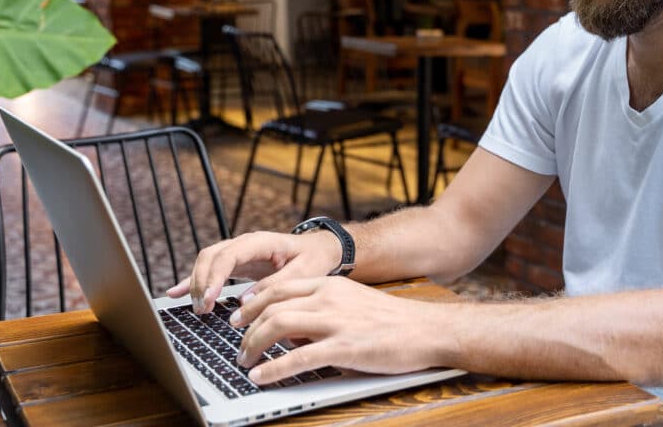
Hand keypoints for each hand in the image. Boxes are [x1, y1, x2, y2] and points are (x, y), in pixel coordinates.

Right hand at [166, 230, 342, 312]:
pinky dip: (192, 281)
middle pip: (211, 256)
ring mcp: (238, 252)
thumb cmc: (314, 258)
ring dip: (198, 284)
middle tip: (203, 309)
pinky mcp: (236, 263)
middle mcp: (245, 243)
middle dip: (202, 282)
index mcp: (262, 242)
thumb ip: (275, 285)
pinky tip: (175, 293)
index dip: (215, 275)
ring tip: (198, 309)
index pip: (229, 254)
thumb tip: (246, 301)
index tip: (210, 298)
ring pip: (206, 261)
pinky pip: (209, 269)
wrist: (320, 248)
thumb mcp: (303, 273)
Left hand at [230, 276, 449, 383]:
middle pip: (272, 307)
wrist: (425, 329)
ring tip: (245, 362)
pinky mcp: (343, 348)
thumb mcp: (352, 301)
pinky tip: (261, 377)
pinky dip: (273, 369)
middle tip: (237, 345)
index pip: (279, 288)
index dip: (252, 303)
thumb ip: (323, 308)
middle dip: (247, 328)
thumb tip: (293, 330)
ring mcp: (335, 321)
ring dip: (253, 346)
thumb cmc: (392, 320)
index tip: (239, 317)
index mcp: (329, 284)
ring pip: (278, 326)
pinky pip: (298, 358)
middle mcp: (328, 298)